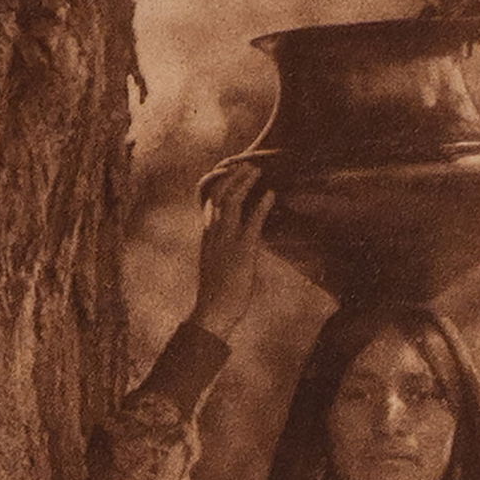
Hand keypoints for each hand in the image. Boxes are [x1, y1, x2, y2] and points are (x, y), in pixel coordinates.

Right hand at [189, 164, 272, 342]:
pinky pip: (252, 221)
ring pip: (232, 201)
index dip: (221, 185)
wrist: (212, 314)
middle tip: (247, 165)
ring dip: (246, 183)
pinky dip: (262, 205)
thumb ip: (223, 255)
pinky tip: (272, 194)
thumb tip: (233, 254)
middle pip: (220, 194)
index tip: (231, 174)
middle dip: (233, 177)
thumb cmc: (216, 298)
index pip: (210, 203)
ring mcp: (226, 241)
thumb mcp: (217, 270)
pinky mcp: (242, 251)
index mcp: (208, 238)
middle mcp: (214, 234)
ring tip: (259, 171)